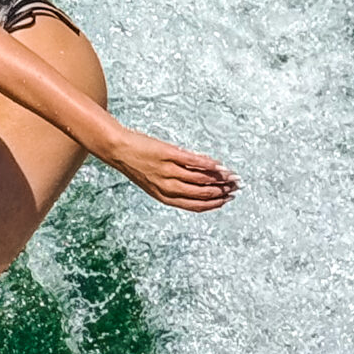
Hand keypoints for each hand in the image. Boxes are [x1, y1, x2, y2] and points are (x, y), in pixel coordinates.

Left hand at [106, 127, 237, 212]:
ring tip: (232, 177)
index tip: (227, 200)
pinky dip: (208, 164)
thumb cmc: (137, 163)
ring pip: (199, 179)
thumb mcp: (155, 180)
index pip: (194, 205)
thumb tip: (201, 180)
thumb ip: (176, 183)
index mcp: (164, 196)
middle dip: (221, 192)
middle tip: (236, 188)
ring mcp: (168, 170)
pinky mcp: (168, 154)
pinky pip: (193, 162)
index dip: (213, 204)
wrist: (117, 148)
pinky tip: (219, 165)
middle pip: (201, 193)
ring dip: (219, 179)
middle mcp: (167, 186)